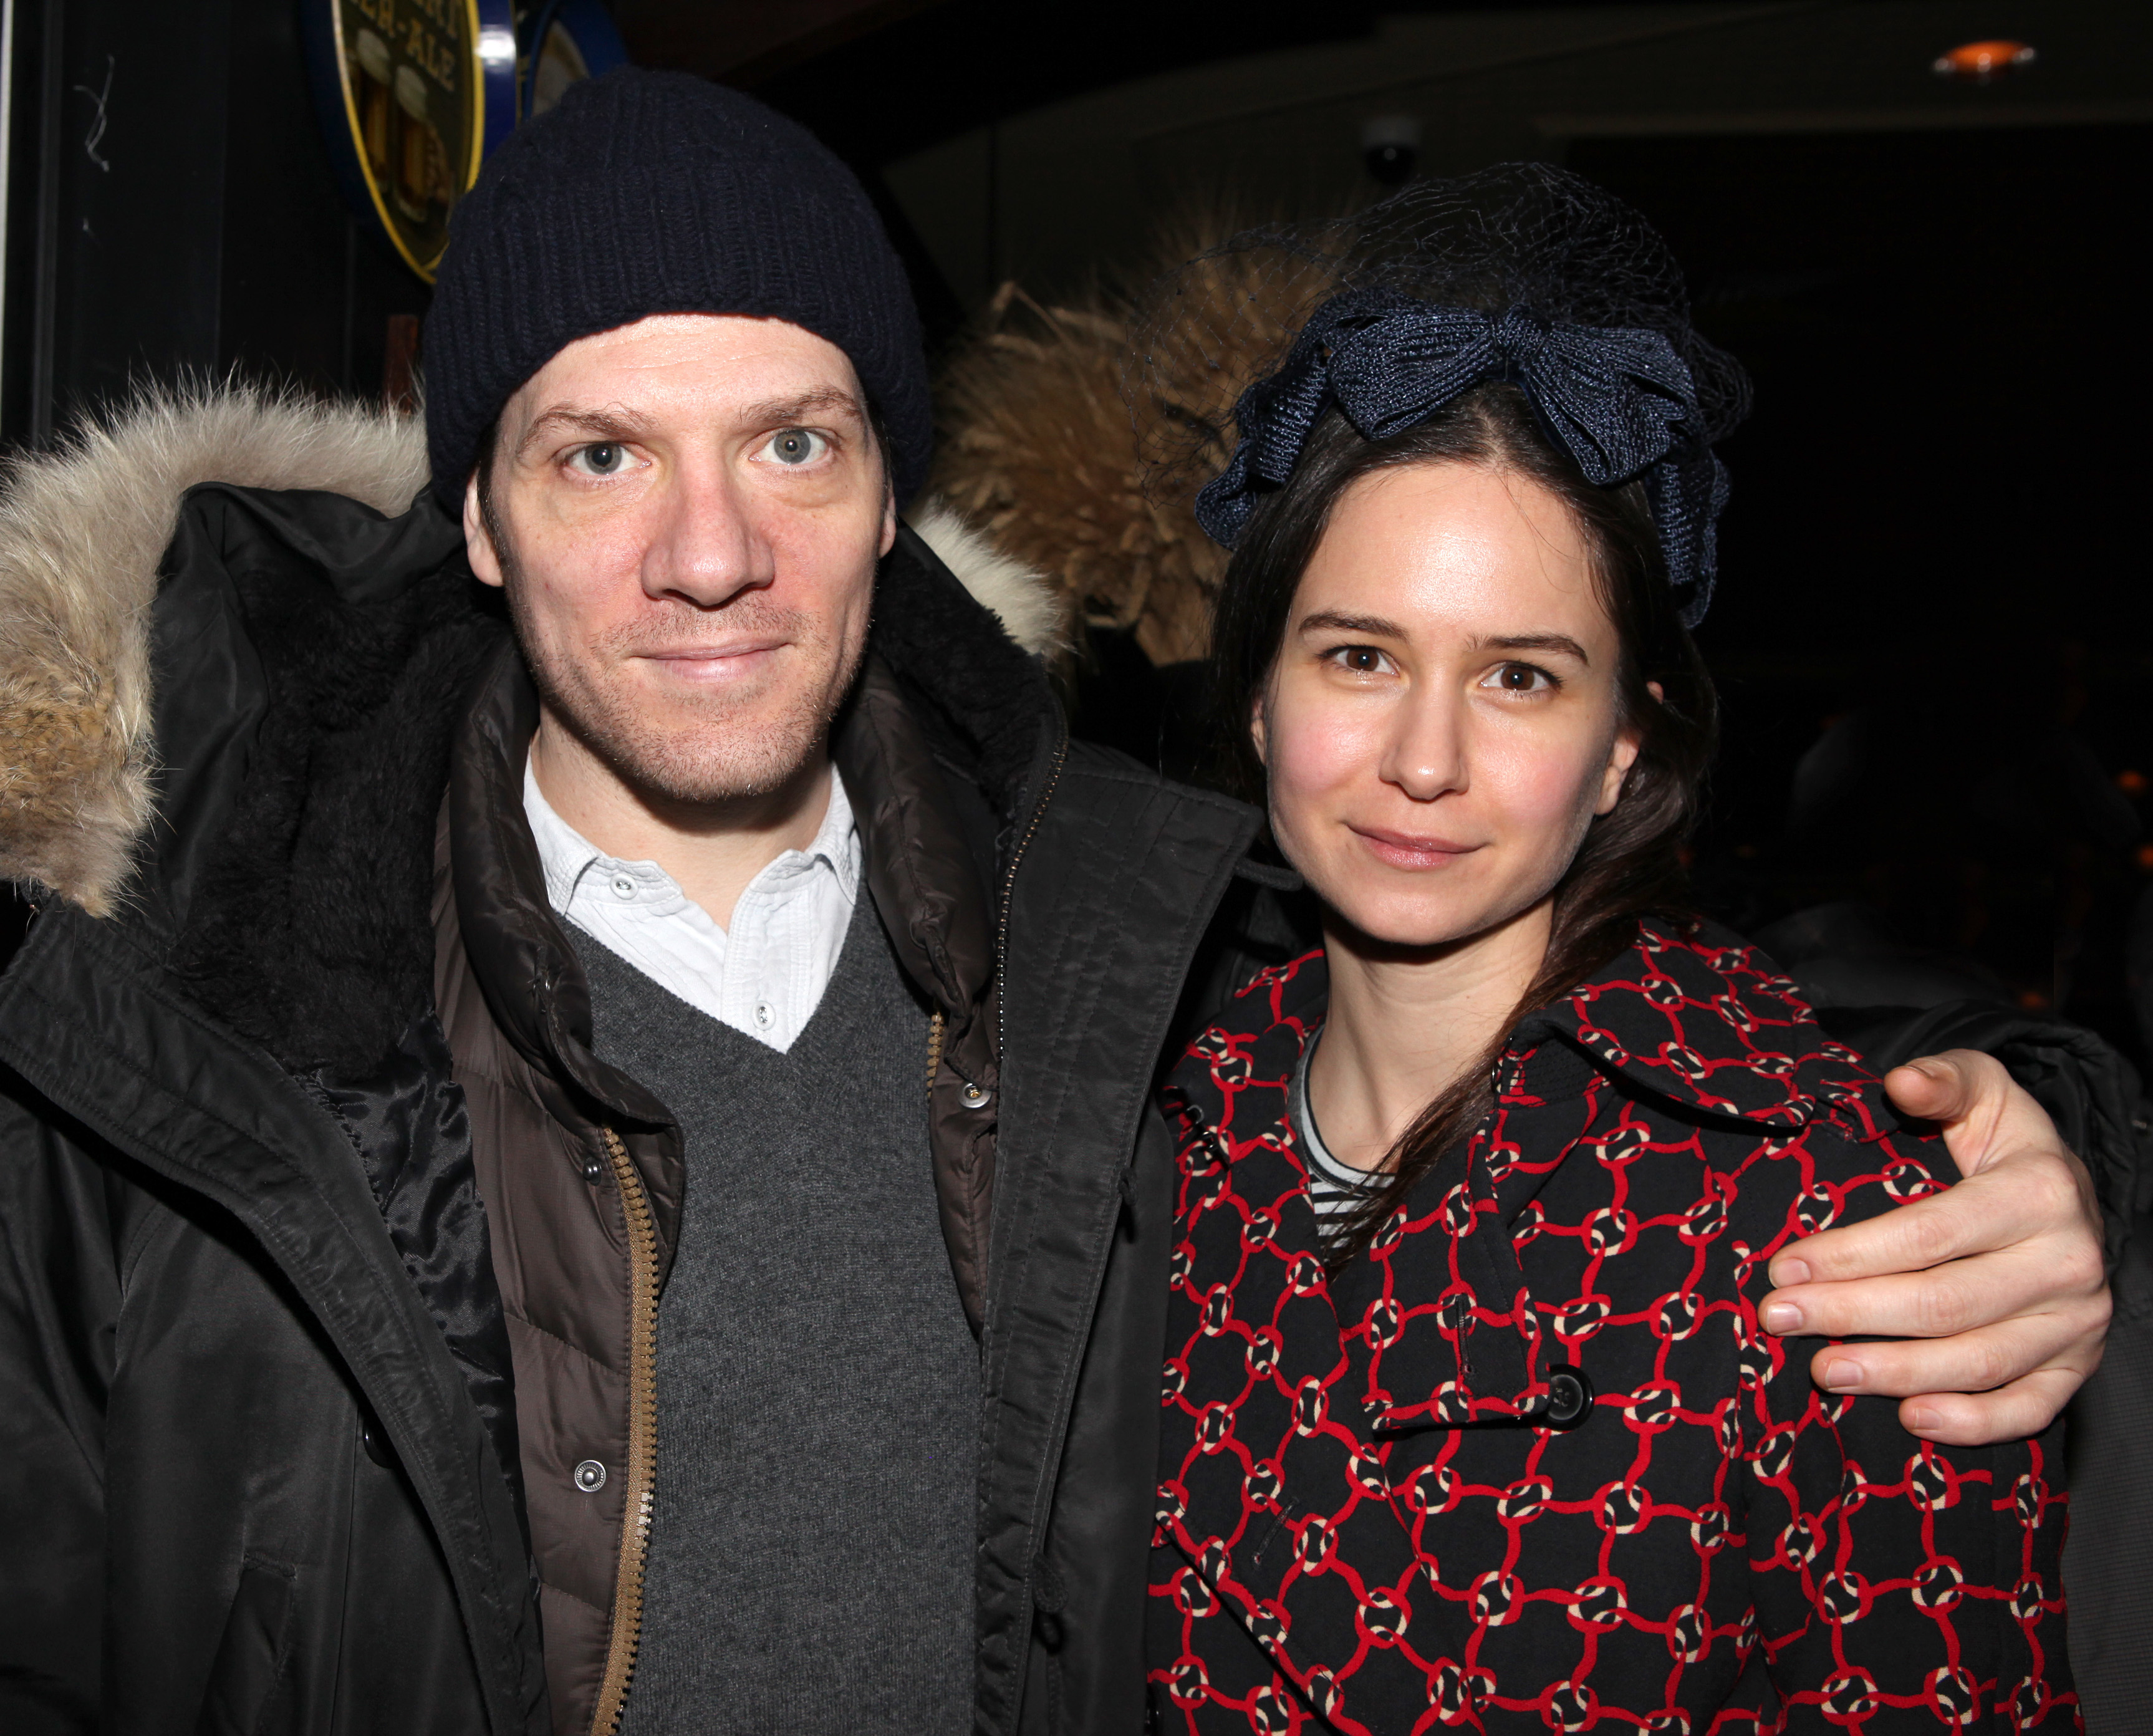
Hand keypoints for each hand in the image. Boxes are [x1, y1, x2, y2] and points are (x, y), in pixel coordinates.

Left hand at [1760, 1049, 2109, 1445]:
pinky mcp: (2077, 1365)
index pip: (1931, 1233)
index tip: (1783, 1266)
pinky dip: (1971, 1423)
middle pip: (1946, 1303)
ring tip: (1822, 1372)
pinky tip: (1911, 1419)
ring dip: (1895, 1374)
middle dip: (1852, 1315)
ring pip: (1979, 1362)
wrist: (2068, 1193)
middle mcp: (2069, 1262)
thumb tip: (1902, 1081)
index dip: (1851, 1254)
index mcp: (2040, 1191)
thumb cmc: (2002, 1143)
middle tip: (1779, 1319)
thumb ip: (1944, 1080)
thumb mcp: (1983, 1091)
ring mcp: (2077, 1322)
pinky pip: (2029, 1408)